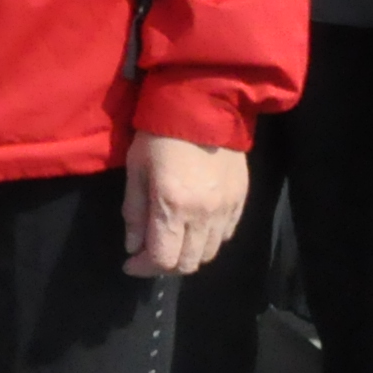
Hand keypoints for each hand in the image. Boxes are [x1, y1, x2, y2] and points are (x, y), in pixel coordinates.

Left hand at [122, 133, 246, 275]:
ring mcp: (227, 210)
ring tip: (171, 240)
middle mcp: (204, 216)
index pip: (163, 258)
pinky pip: (225, 236)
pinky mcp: (241, 201)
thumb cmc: (160, 134)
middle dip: (166, 265)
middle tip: (149, 253)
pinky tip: (194, 227)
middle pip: (189, 263)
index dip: (144, 268)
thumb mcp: (136, 168)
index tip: (131, 265)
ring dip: (188, 254)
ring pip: (209, 254)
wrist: (204, 104)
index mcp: (173, 207)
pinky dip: (208, 240)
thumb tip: (133, 247)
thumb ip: (134, 211)